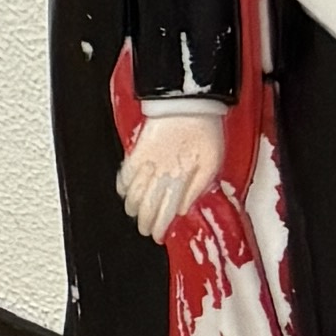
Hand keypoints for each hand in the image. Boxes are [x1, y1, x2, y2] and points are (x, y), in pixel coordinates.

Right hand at [117, 107, 227, 239]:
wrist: (189, 100)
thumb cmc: (206, 128)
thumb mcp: (213, 163)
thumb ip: (197, 188)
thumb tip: (184, 209)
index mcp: (180, 180)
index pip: (165, 211)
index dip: (160, 227)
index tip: (158, 236)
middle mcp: (160, 174)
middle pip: (147, 205)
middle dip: (144, 222)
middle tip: (145, 230)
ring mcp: (147, 162)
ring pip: (134, 192)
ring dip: (133, 206)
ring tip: (134, 214)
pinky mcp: (138, 148)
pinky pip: (125, 172)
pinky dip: (122, 185)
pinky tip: (124, 191)